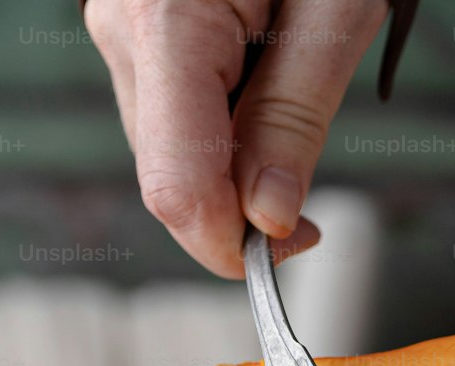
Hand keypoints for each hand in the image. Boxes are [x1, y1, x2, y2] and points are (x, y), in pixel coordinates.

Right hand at [84, 0, 388, 277]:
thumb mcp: (336, 6)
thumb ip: (295, 118)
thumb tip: (268, 220)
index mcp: (167, 20)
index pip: (177, 185)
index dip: (226, 241)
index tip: (285, 252)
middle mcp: (122, 29)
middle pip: (168, 176)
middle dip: (234, 206)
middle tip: (304, 201)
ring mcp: (117, 30)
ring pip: (166, 154)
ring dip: (228, 167)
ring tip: (287, 108)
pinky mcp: (130, 32)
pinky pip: (168, 116)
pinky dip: (216, 133)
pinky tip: (256, 92)